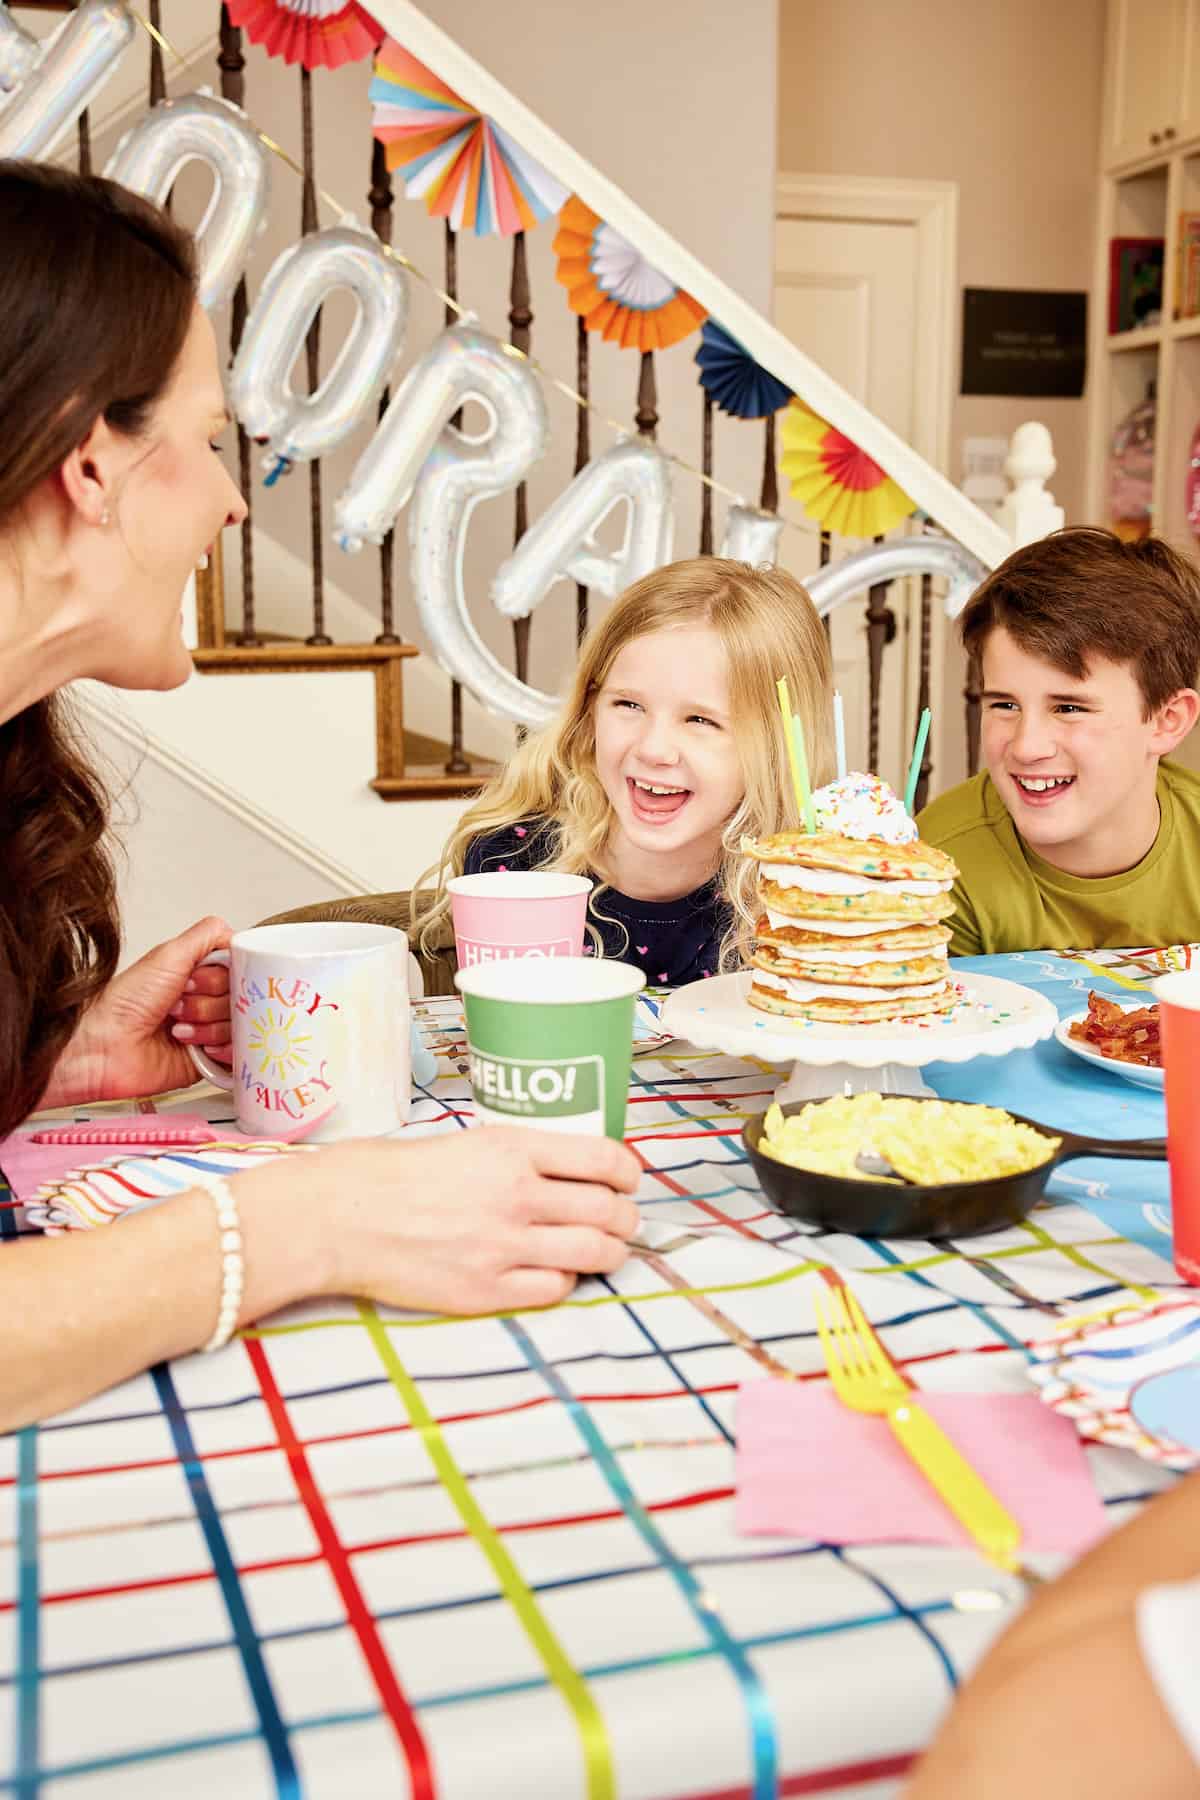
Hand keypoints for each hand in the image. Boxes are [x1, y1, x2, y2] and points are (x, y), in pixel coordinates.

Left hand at [44, 916, 232, 1106]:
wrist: (104, 1046)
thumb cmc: (124, 1002)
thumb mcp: (169, 954)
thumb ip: (209, 935)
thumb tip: (236, 934)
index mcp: (197, 974)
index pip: (239, 970)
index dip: (222, 976)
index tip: (197, 979)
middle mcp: (204, 1001)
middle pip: (243, 998)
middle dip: (210, 1001)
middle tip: (180, 1002)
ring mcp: (208, 1031)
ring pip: (241, 1025)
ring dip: (208, 1025)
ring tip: (178, 1027)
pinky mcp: (209, 1060)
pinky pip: (239, 1054)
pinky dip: (222, 1049)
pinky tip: (196, 1046)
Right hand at [249, 1127, 642, 1315]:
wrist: (339, 1216)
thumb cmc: (393, 1173)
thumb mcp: (466, 1142)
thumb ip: (520, 1157)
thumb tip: (572, 1172)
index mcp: (512, 1149)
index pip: (605, 1157)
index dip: (629, 1172)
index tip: (629, 1180)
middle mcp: (516, 1195)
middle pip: (609, 1210)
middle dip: (626, 1218)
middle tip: (621, 1221)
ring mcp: (503, 1246)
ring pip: (595, 1253)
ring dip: (610, 1253)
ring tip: (603, 1251)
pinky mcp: (485, 1290)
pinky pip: (555, 1290)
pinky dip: (565, 1282)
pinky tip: (553, 1273)